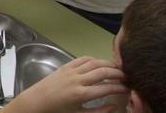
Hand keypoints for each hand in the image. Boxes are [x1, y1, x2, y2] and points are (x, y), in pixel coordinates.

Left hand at [6, 56, 126, 112]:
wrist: (37, 100)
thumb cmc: (58, 110)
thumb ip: (99, 111)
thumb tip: (115, 105)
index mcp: (81, 95)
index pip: (107, 89)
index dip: (120, 88)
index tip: (128, 88)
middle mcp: (77, 80)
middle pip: (103, 72)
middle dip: (117, 73)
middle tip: (127, 76)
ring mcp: (70, 71)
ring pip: (94, 62)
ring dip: (108, 63)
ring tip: (118, 68)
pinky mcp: (65, 66)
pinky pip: (82, 59)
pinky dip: (94, 59)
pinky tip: (100, 63)